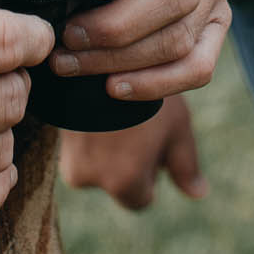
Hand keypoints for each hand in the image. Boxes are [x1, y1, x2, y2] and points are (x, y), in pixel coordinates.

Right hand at [61, 95, 208, 211]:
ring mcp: (67, 160)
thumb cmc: (146, 95)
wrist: (97, 56)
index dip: (150, 171)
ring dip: (107, 148)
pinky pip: (78, 147)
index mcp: (124, 184)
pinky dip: (90, 134)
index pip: (141, 198)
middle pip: (116, 182)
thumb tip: (199, 193)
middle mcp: (91, 180)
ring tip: (118, 110)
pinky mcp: (54, 140)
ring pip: (96, 165)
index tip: (151, 141)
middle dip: (126, 162)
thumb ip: (185, 165)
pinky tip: (101, 107)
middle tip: (136, 122)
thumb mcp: (176, 127)